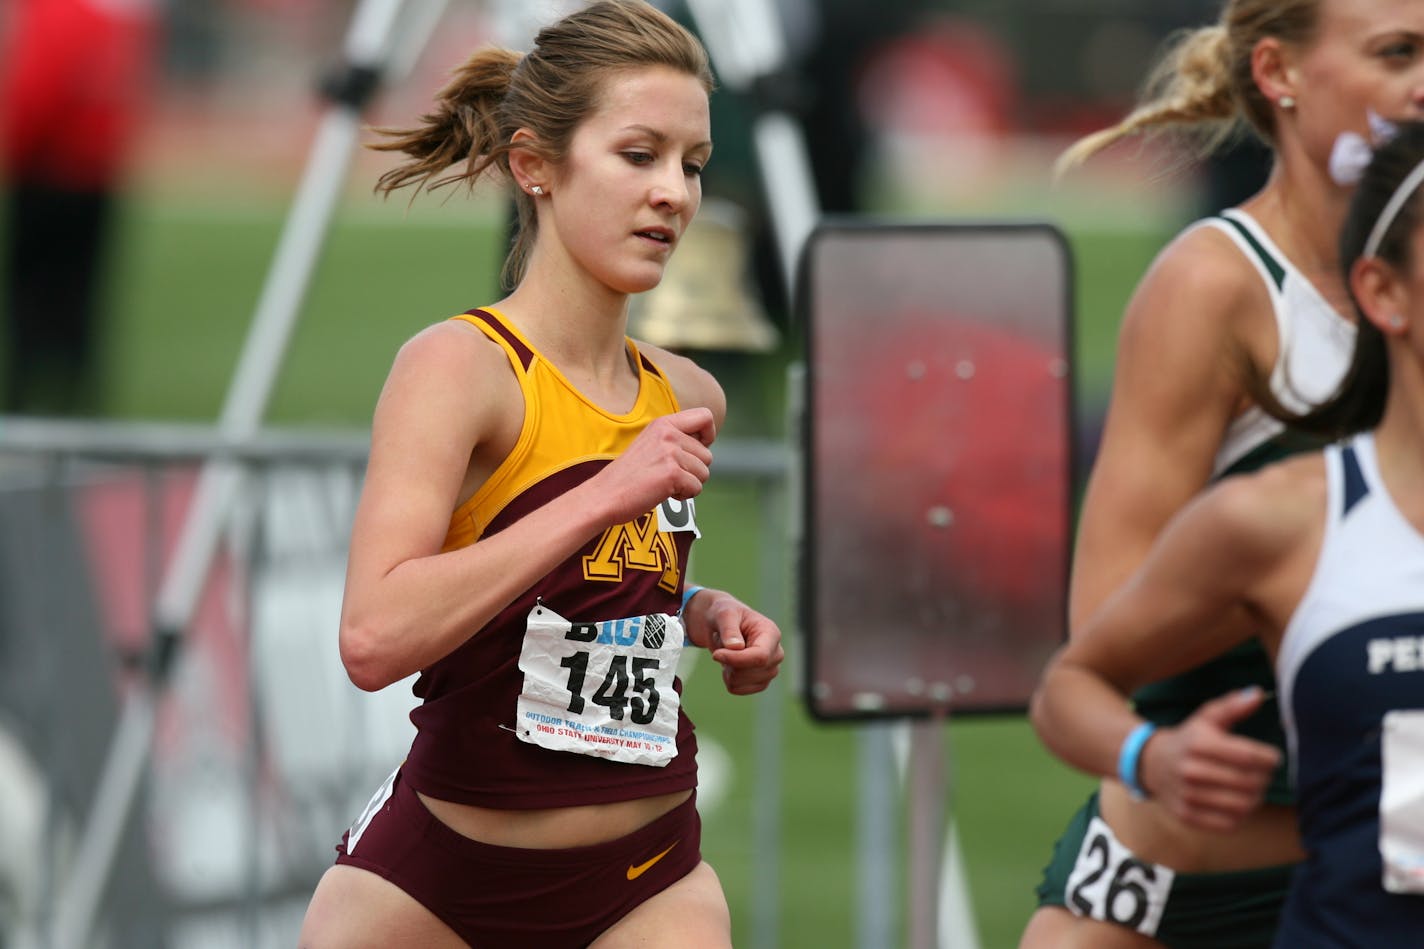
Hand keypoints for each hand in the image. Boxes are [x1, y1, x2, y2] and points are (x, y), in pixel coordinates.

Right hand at [592, 408, 715, 525]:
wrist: (604, 495)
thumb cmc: (628, 475)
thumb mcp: (651, 444)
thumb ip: (675, 439)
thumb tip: (706, 444)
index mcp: (663, 423)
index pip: (706, 416)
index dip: (708, 436)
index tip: (695, 451)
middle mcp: (668, 434)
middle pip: (707, 454)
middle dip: (695, 471)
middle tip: (670, 476)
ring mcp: (670, 453)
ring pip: (704, 473)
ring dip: (689, 484)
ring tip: (665, 484)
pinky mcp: (672, 474)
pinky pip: (696, 488)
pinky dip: (684, 496)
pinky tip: (664, 493)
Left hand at [684, 589, 783, 695]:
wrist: (721, 624)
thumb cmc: (725, 614)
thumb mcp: (724, 614)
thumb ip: (729, 629)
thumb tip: (736, 647)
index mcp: (771, 634)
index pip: (760, 656)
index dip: (737, 660)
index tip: (716, 655)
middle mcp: (775, 654)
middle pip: (750, 672)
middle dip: (729, 662)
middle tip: (723, 646)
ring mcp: (770, 670)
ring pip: (741, 683)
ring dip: (727, 669)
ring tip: (727, 653)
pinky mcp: (760, 682)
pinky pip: (737, 689)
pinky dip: (727, 679)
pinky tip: (729, 664)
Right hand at [1138, 686, 1281, 831]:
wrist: (1151, 764)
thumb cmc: (1189, 738)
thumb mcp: (1206, 717)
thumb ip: (1233, 706)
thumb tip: (1258, 694)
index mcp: (1198, 743)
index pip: (1248, 756)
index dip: (1269, 758)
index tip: (1273, 757)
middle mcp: (1190, 770)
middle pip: (1248, 782)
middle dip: (1265, 778)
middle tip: (1265, 774)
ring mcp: (1187, 795)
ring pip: (1242, 805)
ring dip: (1256, 797)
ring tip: (1254, 788)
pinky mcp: (1187, 815)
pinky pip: (1229, 823)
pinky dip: (1241, 815)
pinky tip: (1239, 802)